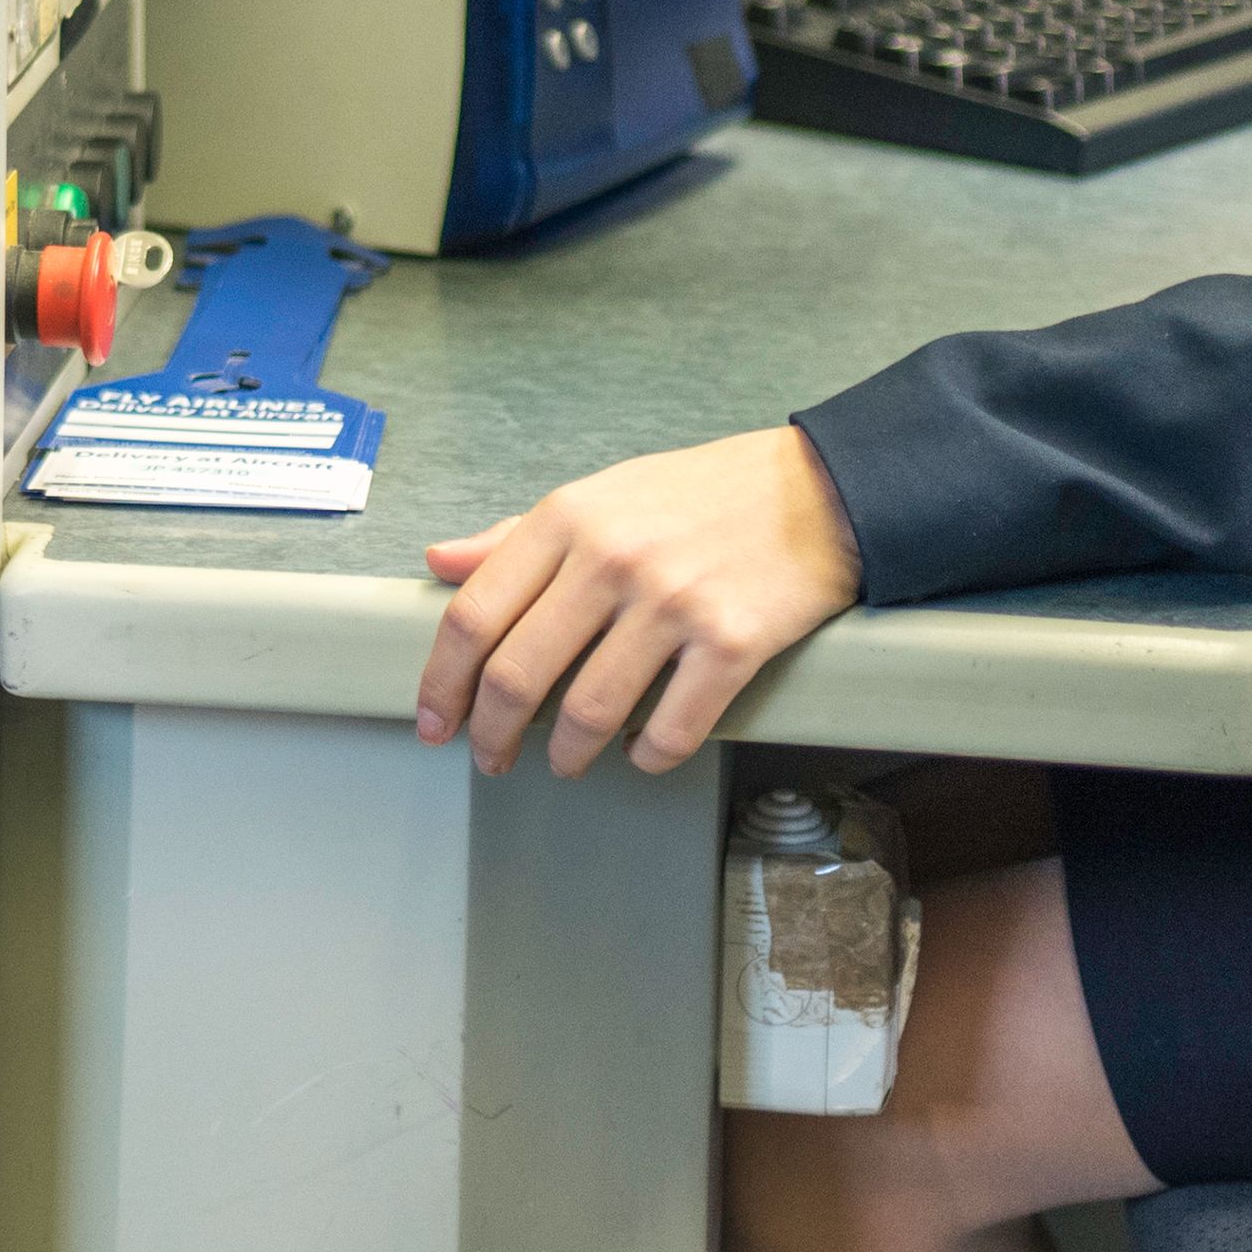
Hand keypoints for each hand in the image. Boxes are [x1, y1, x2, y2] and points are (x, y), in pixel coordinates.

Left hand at [415, 426, 866, 777]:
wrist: (817, 490)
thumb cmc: (699, 496)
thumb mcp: (599, 496)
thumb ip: (515, 536)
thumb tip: (439, 562)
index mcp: (567, 519)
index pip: (474, 615)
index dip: (441, 682)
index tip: (434, 722)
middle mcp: (611, 559)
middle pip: (516, 673)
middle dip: (491, 734)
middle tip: (490, 758)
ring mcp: (673, 602)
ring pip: (589, 712)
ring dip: (566, 754)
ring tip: (565, 761)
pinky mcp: (733, 643)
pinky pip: (671, 730)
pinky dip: (648, 757)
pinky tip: (642, 755)